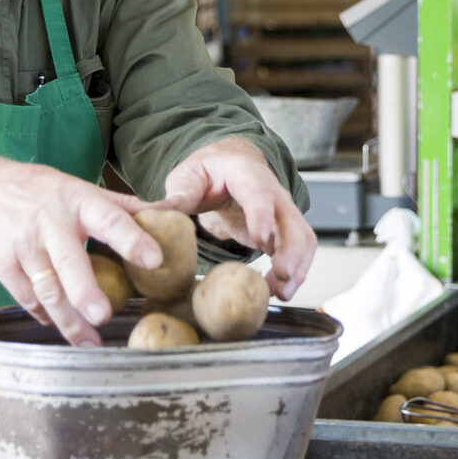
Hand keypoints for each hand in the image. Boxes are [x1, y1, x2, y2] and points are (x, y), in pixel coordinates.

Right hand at [0, 158, 162, 348]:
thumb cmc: (49, 193)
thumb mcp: (85, 190)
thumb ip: (125, 206)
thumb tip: (172, 212)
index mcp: (79, 202)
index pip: (110, 219)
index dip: (132, 239)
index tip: (153, 258)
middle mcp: (50, 224)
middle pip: (69, 262)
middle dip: (85, 292)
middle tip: (103, 315)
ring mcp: (24, 246)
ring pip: (47, 290)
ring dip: (67, 320)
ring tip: (89, 343)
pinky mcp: (3, 266)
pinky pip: (28, 298)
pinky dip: (46, 316)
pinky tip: (63, 329)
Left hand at [163, 137, 316, 299]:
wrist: (229, 165)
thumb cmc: (208, 172)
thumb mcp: (188, 177)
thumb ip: (178, 195)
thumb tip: (154, 213)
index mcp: (245, 173)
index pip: (258, 192)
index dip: (262, 215)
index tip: (262, 240)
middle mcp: (273, 191)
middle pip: (291, 219)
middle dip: (291, 249)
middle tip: (282, 276)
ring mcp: (283, 211)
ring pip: (303, 237)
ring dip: (298, 266)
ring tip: (281, 293)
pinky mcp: (286, 230)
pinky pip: (300, 250)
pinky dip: (296, 272)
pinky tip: (277, 291)